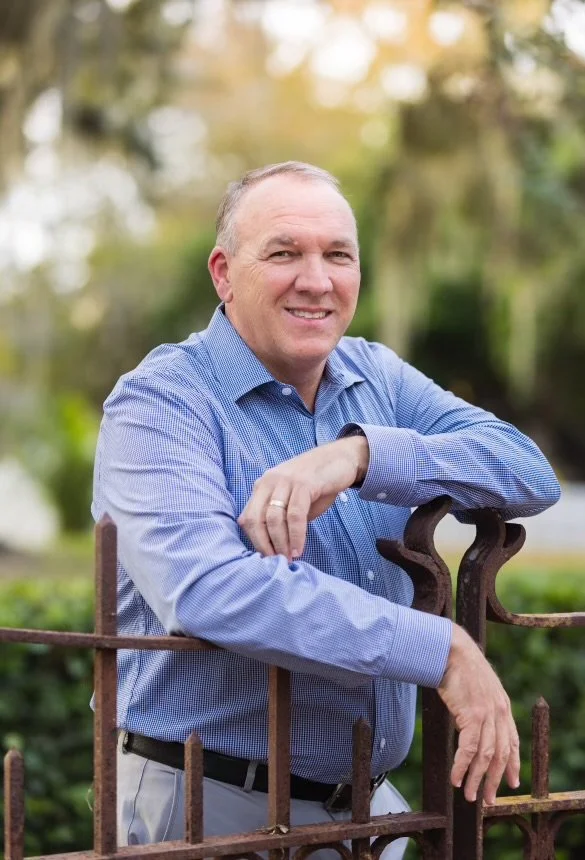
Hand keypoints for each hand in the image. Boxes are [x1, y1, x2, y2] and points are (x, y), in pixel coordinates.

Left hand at [237, 436, 368, 561]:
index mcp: (262, 486)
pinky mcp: (303, 484)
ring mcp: (285, 481)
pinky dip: (296, 535)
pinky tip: (299, 548)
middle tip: (276, 562)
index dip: (255, 541)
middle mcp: (269, 481)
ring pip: (273, 519)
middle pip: (255, 520)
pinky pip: (295, 515)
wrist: (341, 458)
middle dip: (264, 545)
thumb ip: (280, 517)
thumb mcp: (292, 499)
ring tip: (289, 558)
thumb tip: (272, 546)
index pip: (247, 518)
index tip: (267, 558)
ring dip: (280, 543)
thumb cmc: (317, 483)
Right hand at [438, 624, 519, 804]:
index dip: (513, 764)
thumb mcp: (477, 688)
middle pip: (500, 755)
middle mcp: (499, 711)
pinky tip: (456, 778)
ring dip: (476, 779)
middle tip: (486, 798)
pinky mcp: (472, 715)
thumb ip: (480, 707)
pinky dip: (462, 767)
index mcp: (502, 705)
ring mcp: (487, 713)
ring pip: (485, 756)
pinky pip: (469, 749)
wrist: (451, 649)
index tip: (511, 782)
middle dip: (493, 780)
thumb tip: (470, 724)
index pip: (512, 741)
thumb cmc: (459, 666)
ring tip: (469, 795)